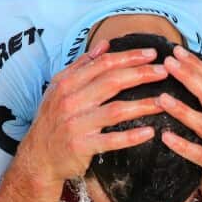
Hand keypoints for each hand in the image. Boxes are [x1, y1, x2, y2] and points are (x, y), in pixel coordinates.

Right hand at [17, 40, 167, 184]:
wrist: (38, 157)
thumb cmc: (53, 120)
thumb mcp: (60, 88)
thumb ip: (83, 66)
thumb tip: (104, 45)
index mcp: (67, 83)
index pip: (103, 64)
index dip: (129, 57)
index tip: (152, 54)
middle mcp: (71, 101)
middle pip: (111, 82)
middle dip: (140, 74)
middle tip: (164, 71)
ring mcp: (76, 125)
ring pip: (115, 110)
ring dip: (142, 105)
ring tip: (164, 102)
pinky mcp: (81, 147)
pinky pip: (111, 140)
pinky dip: (131, 137)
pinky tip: (149, 132)